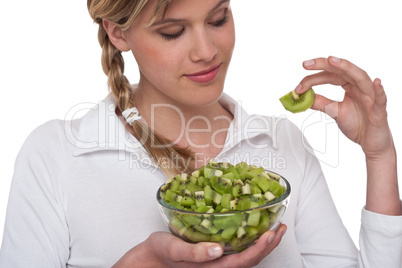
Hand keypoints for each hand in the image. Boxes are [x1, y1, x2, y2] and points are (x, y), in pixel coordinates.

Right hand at [113, 224, 286, 267]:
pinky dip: (248, 240)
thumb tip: (217, 250)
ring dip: (261, 243)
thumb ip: (194, 253)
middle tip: (280, 227)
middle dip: (268, 245)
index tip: (271, 234)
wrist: (147, 260)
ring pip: (245, 256)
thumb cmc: (158, 255)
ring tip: (273, 228)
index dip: (259, 249)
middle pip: (249, 260)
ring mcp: (215, 262)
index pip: (242, 262)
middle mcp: (217, 266)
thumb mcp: (172, 250)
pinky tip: (250, 229)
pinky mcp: (212, 255)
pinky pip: (235, 250)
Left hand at [296, 56, 393, 158]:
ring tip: (332, 60)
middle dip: (324, 65)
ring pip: (361, 78)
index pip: (330, 76)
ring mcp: (371, 97)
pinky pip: (381, 99)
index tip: (299, 85)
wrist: (370, 141)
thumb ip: (320, 102)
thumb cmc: (357, 124)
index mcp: (350, 86)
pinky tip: (376, 82)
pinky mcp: (379, 111)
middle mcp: (360, 87)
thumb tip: (303, 96)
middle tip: (306, 64)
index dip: (313, 78)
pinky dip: (379, 90)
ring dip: (346, 68)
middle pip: (343, 71)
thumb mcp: (334, 111)